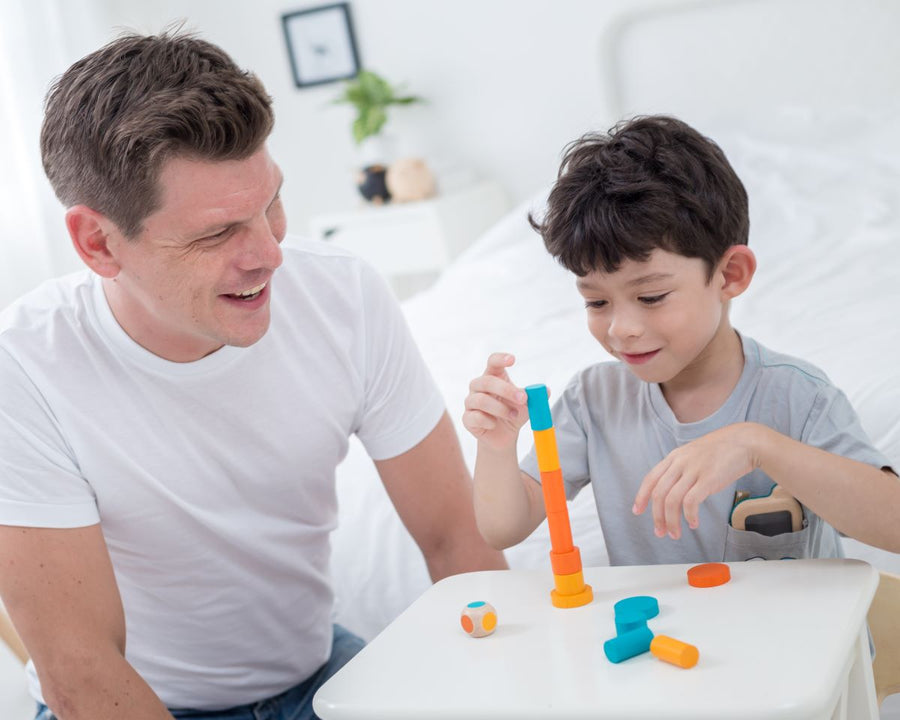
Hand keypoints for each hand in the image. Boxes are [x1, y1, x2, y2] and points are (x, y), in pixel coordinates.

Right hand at [462, 353, 528, 450]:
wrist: (504, 438)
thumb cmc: (513, 415)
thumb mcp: (528, 405)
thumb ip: (535, 397)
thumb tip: (546, 391)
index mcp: (493, 377)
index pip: (492, 362)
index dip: (500, 359)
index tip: (513, 360)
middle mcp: (478, 387)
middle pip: (486, 381)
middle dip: (506, 390)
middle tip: (523, 398)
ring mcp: (470, 403)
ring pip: (481, 400)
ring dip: (501, 409)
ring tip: (513, 416)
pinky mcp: (467, 419)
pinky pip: (475, 417)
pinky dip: (489, 422)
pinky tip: (494, 425)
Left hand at [632, 423, 761, 538]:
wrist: (746, 441)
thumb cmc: (722, 450)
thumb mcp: (694, 454)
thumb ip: (681, 468)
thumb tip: (672, 490)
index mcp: (674, 457)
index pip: (650, 478)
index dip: (641, 496)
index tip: (637, 511)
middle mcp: (680, 463)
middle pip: (658, 493)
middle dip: (656, 516)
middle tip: (660, 532)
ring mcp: (693, 470)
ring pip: (672, 501)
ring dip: (671, 522)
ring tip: (675, 534)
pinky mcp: (708, 479)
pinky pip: (690, 502)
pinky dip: (689, 516)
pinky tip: (693, 523)